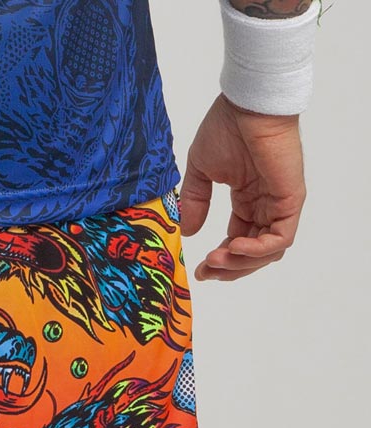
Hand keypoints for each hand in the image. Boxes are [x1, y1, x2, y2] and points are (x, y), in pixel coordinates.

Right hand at [179, 94, 305, 280]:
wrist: (248, 103)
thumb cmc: (227, 126)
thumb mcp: (201, 170)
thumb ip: (195, 201)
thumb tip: (188, 232)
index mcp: (247, 199)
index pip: (238, 241)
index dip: (220, 260)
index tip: (200, 268)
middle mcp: (265, 204)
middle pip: (253, 254)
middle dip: (229, 268)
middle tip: (207, 272)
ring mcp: (279, 203)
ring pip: (267, 252)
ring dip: (240, 263)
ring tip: (216, 260)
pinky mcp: (290, 199)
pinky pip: (279, 239)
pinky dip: (258, 250)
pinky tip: (234, 247)